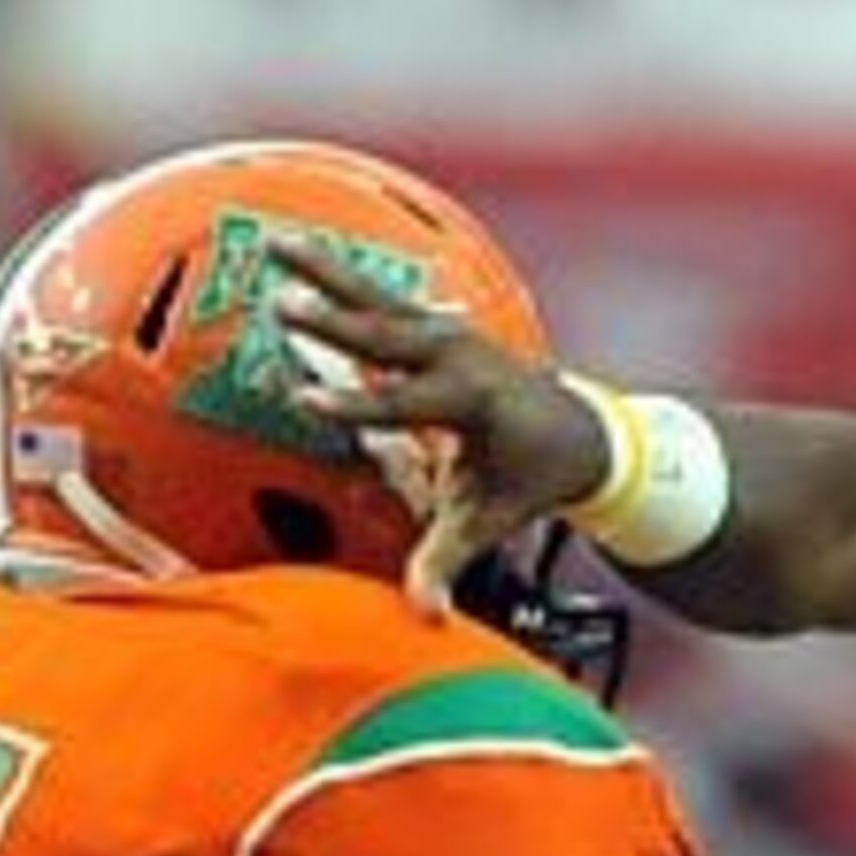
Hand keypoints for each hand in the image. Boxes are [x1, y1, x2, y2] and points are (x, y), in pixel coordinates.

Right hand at [269, 237, 616, 610]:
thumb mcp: (488, 521)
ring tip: (273, 240)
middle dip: (330, 322)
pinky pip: (381, 294)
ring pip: (377, 296)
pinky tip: (296, 245)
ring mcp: (449, 333)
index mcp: (472, 405)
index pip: (402, 408)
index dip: (351, 408)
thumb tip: (425, 616)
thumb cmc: (531, 480)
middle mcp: (459, 357)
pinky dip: (338, 271)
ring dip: (323, 269)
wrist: (582, 432)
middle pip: (384, 336)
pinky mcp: (437, 324)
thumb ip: (448, 561)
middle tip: (279, 303)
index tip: (301, 400)